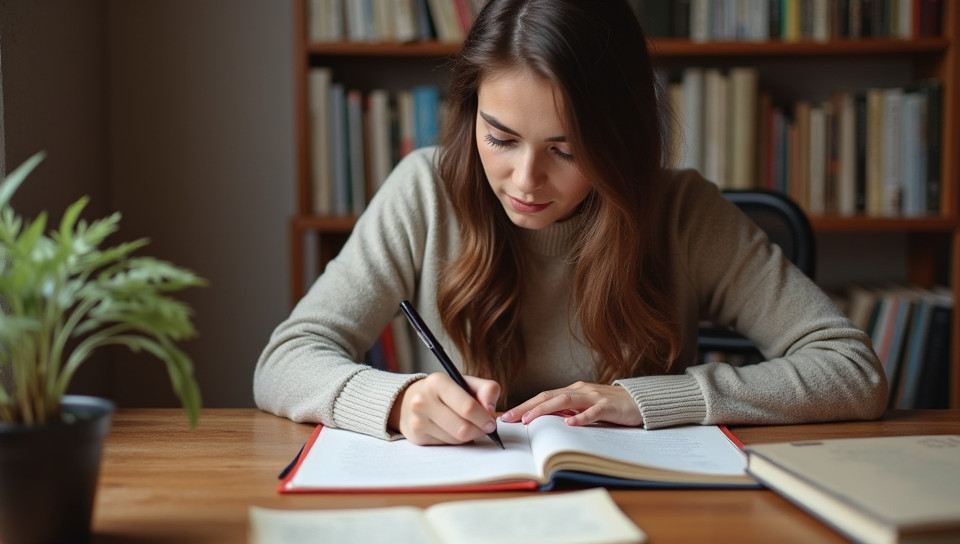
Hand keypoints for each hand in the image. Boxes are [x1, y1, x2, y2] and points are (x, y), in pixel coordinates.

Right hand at [388, 373, 499, 445]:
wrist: (409, 400)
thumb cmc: (444, 391)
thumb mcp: (466, 382)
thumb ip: (487, 389)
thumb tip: (491, 409)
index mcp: (437, 382)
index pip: (468, 407)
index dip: (484, 418)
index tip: (491, 422)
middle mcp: (423, 401)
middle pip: (463, 428)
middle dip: (479, 431)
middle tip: (484, 428)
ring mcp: (417, 420)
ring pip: (456, 440)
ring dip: (468, 436)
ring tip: (467, 425)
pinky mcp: (416, 437)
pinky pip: (446, 445)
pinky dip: (455, 440)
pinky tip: (452, 430)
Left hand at [501, 381, 641, 426]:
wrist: (640, 401)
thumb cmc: (610, 406)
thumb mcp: (585, 407)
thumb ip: (568, 411)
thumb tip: (543, 421)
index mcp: (572, 391)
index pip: (543, 396)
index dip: (525, 405)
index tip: (507, 416)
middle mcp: (580, 391)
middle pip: (548, 396)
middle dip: (527, 407)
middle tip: (508, 418)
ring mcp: (594, 397)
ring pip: (565, 401)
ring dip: (545, 409)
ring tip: (529, 419)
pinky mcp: (608, 407)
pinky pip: (592, 412)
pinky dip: (580, 417)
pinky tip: (569, 423)